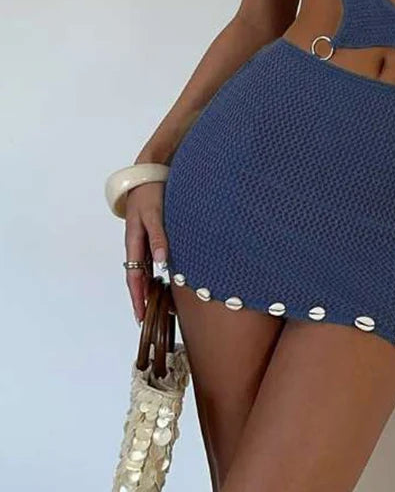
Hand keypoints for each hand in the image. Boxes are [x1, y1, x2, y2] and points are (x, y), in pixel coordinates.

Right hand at [124, 181, 168, 323]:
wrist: (150, 172)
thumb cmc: (150, 191)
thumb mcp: (154, 213)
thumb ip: (158, 236)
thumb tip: (162, 261)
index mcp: (133, 241)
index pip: (134, 277)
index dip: (137, 297)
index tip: (140, 316)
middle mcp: (137, 244)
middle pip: (137, 277)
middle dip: (141, 298)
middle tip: (147, 319)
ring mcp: (144, 239)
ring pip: (145, 269)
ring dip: (149, 287)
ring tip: (157, 305)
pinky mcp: (153, 234)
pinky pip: (152, 258)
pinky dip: (157, 272)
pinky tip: (165, 278)